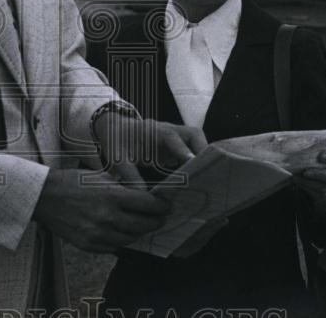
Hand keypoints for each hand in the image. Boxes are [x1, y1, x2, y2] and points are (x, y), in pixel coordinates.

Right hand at [32, 168, 173, 252]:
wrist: (44, 197)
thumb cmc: (72, 181)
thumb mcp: (99, 176)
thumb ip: (122, 186)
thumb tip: (144, 193)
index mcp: (113, 196)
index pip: (149, 205)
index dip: (162, 206)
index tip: (167, 206)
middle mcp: (108, 217)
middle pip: (145, 225)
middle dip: (156, 221)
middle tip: (160, 218)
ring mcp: (99, 234)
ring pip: (132, 238)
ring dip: (139, 231)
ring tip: (141, 224)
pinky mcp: (90, 245)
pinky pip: (115, 246)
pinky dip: (121, 239)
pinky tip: (121, 230)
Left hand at [93, 115, 207, 185]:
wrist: (117, 129)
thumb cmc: (117, 141)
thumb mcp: (118, 158)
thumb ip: (129, 175)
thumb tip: (142, 196)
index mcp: (154, 131)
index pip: (172, 136)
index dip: (183, 149)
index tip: (192, 163)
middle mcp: (170, 131)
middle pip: (194, 136)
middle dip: (203, 152)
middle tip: (208, 174)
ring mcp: (176, 137)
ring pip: (198, 143)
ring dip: (204, 158)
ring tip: (208, 180)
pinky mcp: (178, 147)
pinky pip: (194, 151)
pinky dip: (199, 163)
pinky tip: (200, 181)